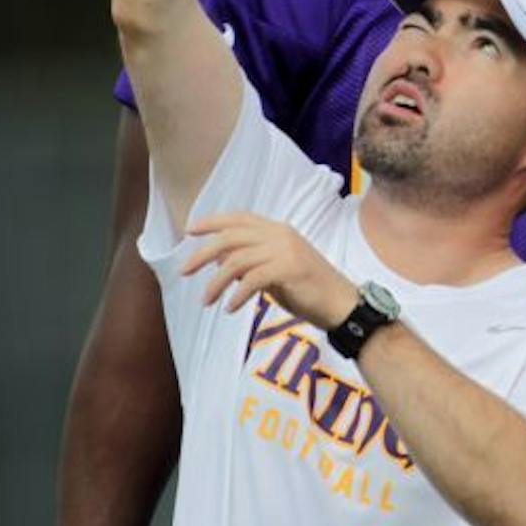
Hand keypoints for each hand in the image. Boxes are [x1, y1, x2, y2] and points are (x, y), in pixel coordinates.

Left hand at [181, 213, 355, 328]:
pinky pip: (252, 279)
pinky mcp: (290, 269)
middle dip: (202, 253)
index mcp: (279, 230)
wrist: (341, 303)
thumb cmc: (308, 289)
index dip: (212, 221)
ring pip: (236, 261)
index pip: (240, 218)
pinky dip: (237, 294)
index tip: (189, 230)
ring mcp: (287, 250)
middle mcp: (281, 234)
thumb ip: (251, 261)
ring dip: (216, 283)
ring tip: (206, 301)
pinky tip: (230, 308)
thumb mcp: (275, 269)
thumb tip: (218, 260)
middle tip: (184, 271)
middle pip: (231, 238)